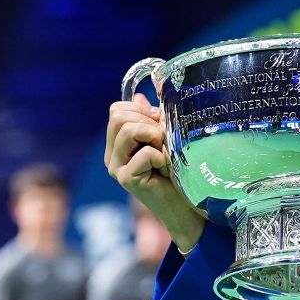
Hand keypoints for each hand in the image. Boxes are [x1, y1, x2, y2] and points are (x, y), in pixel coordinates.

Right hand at [105, 92, 204, 251]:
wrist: (187, 205)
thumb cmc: (179, 171)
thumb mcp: (167, 139)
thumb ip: (154, 118)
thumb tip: (141, 94)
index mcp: (118, 143)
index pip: (117, 110)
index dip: (142, 110)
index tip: (160, 124)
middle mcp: (111, 155)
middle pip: (119, 116)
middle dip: (149, 122)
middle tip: (164, 142)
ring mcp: (116, 168)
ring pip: (129, 129)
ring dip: (155, 137)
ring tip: (166, 153)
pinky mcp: (126, 179)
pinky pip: (145, 153)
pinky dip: (163, 157)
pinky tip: (167, 170)